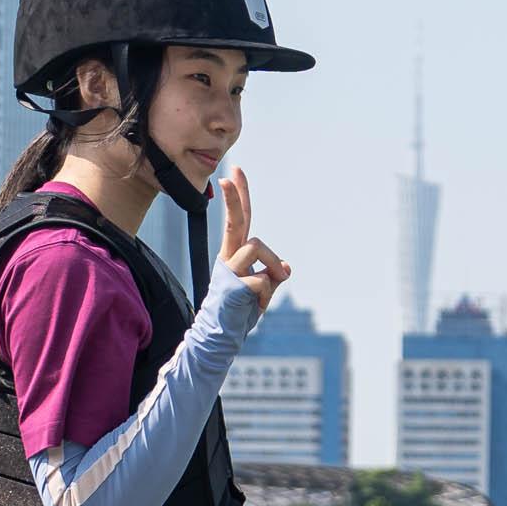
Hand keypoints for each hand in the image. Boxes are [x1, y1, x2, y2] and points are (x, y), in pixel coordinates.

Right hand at [218, 169, 289, 301]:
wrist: (221, 334)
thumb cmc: (240, 311)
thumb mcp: (262, 288)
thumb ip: (272, 274)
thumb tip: (285, 268)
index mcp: (235, 253)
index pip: (239, 219)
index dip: (239, 196)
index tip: (234, 171)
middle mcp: (229, 257)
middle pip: (234, 220)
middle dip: (234, 197)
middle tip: (230, 173)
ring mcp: (229, 270)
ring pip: (258, 245)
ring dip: (272, 264)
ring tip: (269, 286)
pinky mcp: (232, 285)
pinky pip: (262, 279)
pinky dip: (267, 294)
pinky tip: (257, 306)